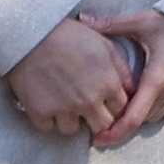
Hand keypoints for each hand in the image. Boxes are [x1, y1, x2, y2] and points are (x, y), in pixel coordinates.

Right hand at [9, 14, 131, 138]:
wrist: (31, 33)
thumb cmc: (70, 35)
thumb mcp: (105, 45)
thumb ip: (121, 71)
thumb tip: (132, 90)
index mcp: (108, 85)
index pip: (121, 111)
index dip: (112, 107)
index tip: (103, 103)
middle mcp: (89, 101)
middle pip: (101, 127)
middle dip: (96, 119)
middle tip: (84, 108)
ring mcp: (65, 109)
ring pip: (72, 130)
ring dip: (69, 119)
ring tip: (61, 101)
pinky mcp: (41, 113)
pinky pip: (48, 127)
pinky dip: (46, 117)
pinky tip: (44, 101)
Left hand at [86, 13, 163, 145]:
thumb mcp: (143, 21)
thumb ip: (111, 24)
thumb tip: (82, 20)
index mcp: (157, 78)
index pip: (133, 117)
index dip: (115, 132)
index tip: (100, 139)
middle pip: (144, 118)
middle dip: (127, 117)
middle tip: (112, 110)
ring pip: (160, 116)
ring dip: (145, 112)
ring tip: (133, 101)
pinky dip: (163, 108)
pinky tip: (157, 95)